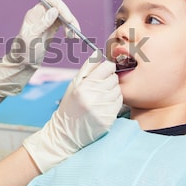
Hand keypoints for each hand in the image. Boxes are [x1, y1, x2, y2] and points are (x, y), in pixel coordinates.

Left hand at [0, 0, 79, 96]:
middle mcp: (42, 14)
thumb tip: (54, 10)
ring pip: (65, 17)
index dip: (62, 8)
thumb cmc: (24, 50)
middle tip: (74, 32)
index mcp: (35, 13)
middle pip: (61, 9)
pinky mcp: (53, 28)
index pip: (52, 2)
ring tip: (73, 37)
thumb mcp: (32, 37)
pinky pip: (65, 24)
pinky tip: (71, 37)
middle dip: (70, 19)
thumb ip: (42, 23)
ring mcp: (48, 20)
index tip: (69, 20)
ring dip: (72, 25)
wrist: (23, 62)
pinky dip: (70, 29)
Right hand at [23, 50, 122, 171]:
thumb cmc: (70, 106)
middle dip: (110, 80)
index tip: (105, 72)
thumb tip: (98, 52)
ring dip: (113, 92)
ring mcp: (101, 109)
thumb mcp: (74, 84)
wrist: (66, 133)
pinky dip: (114, 103)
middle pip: (114, 78)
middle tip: (101, 87)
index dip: (107, 68)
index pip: (107, 67)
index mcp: (83, 86)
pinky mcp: (108, 119)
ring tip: (101, 97)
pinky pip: (119, 104)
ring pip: (118, 91)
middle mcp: (93, 97)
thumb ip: (87, 68)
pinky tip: (104, 106)